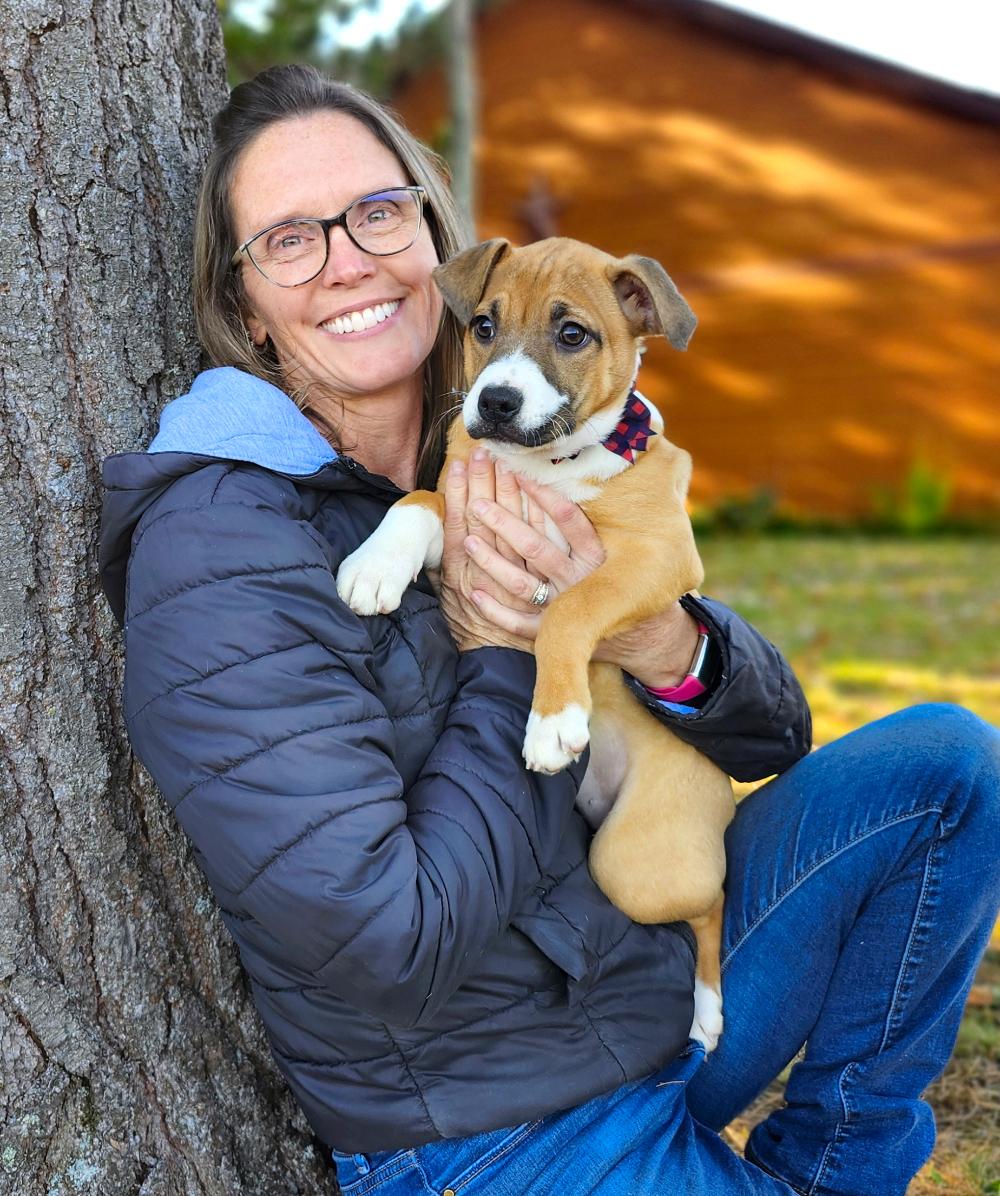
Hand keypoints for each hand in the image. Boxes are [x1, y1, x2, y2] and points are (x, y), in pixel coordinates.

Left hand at [437, 449, 601, 650]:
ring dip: (492, 562)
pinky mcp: (546, 631)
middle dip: (504, 523)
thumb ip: (575, 525)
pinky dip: (495, 610)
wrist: (621, 631)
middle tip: (478, 502)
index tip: (518, 474)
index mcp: (593, 555)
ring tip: (469, 541)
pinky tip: (475, 594)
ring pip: (520, 583)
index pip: (568, 519)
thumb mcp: (599, 551)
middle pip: (535, 548)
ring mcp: (560, 607)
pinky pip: (517, 623)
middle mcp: (576, 580)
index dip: (543, 495)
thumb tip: (543, 482)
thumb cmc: (602, 580)